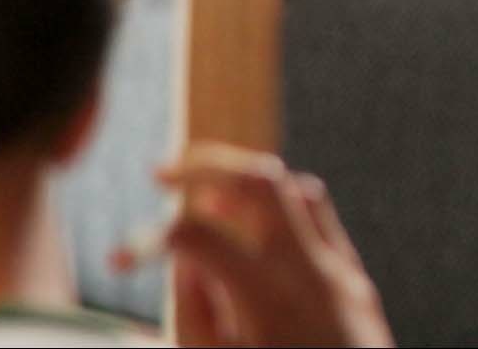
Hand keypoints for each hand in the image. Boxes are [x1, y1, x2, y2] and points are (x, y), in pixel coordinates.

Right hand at [121, 146, 393, 347]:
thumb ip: (197, 311)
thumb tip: (186, 255)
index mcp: (269, 300)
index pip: (196, 235)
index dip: (147, 238)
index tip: (119, 260)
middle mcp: (313, 274)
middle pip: (259, 179)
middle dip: (204, 165)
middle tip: (161, 174)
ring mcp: (344, 275)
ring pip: (297, 190)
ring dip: (247, 186)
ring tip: (203, 202)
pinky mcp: (358, 285)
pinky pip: (320, 224)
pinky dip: (281, 213)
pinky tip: (249, 234)